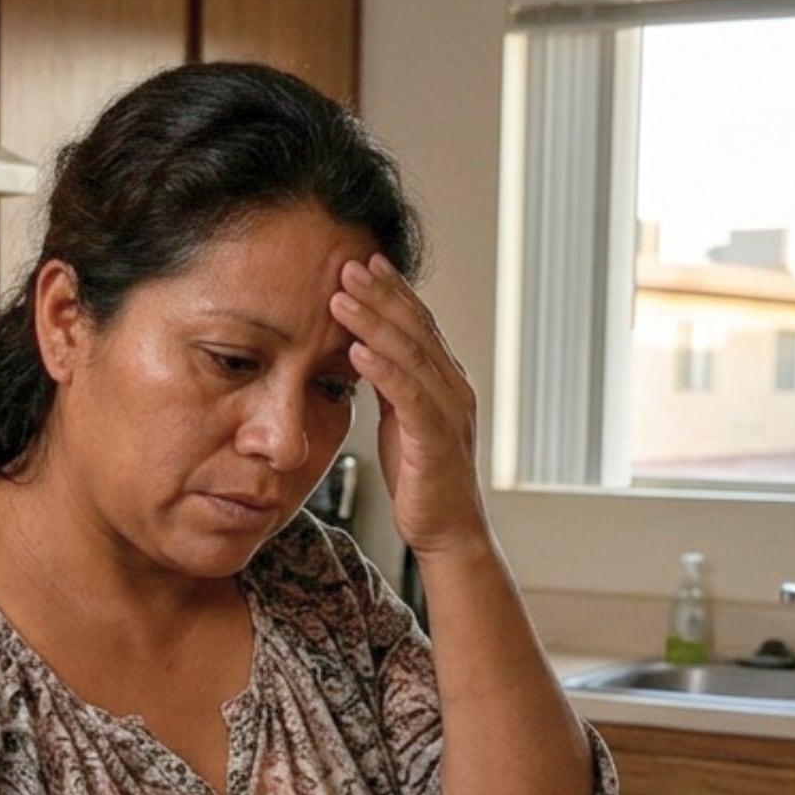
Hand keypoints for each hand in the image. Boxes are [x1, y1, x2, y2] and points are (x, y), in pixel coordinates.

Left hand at [329, 256, 485, 559]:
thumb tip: (363, 350)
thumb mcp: (400, 422)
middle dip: (380, 293)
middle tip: (346, 264)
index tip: (363, 262)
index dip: (392, 291)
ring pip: (410, 355)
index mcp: (445, 381)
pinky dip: (381, 369)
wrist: (447, 532)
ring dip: (373, 323)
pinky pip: (407, 396)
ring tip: (340, 297)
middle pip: (416, 328)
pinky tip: (356, 351)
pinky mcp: (435, 439)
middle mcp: (453, 388)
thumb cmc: (421, 480)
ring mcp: (448, 412)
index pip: (418, 324)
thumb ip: (390, 385)